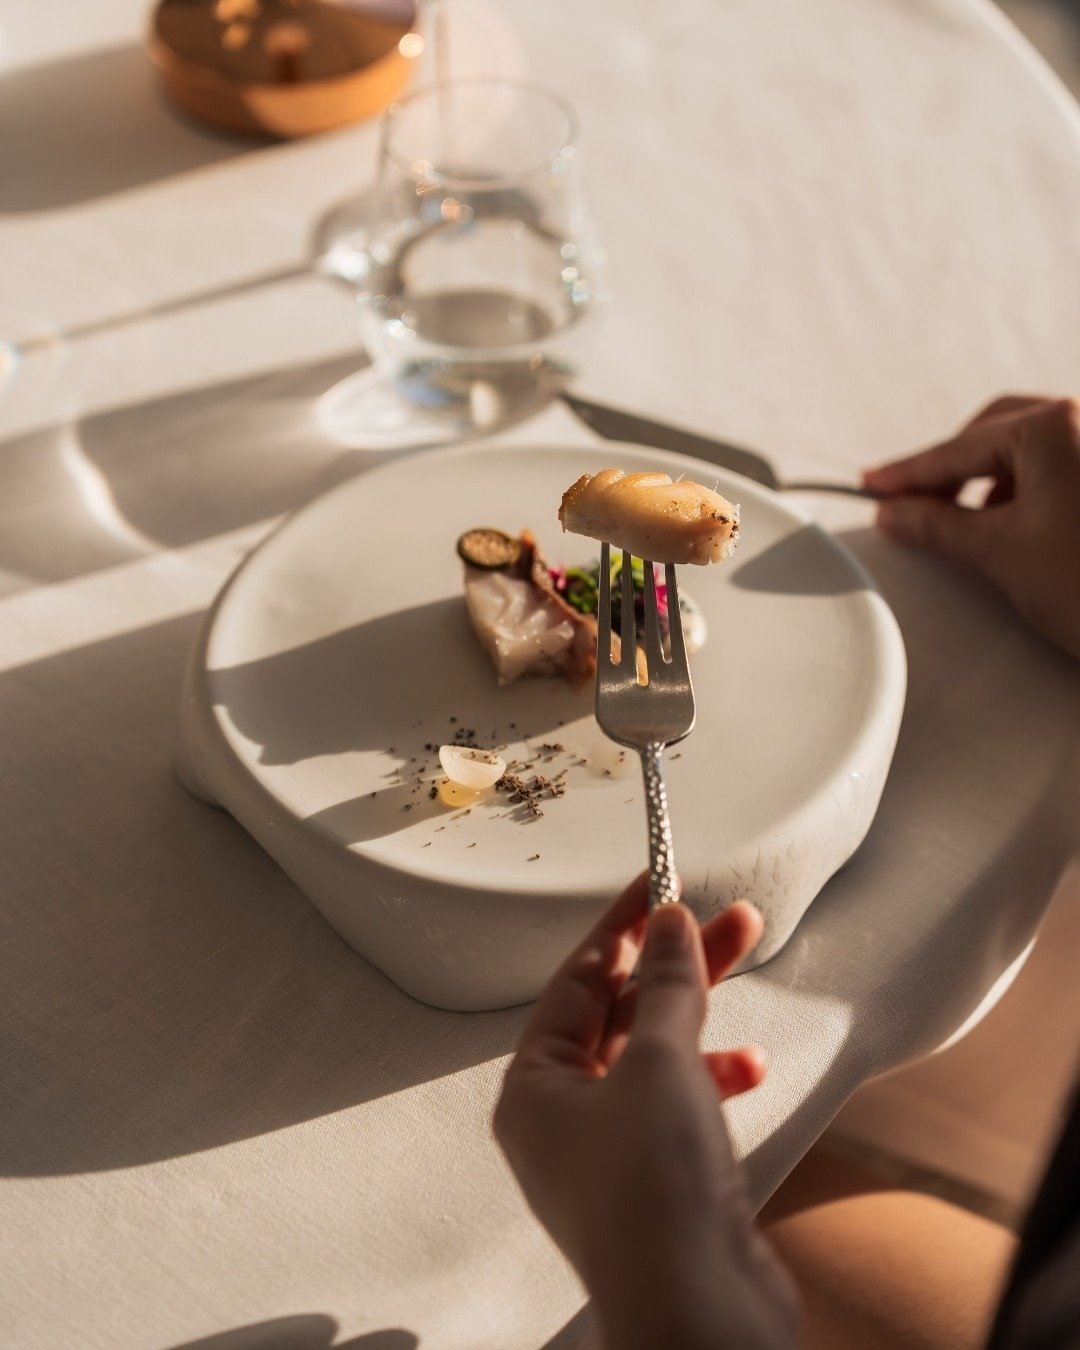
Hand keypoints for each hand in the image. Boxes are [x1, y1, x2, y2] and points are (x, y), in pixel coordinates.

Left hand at [493, 876, 799, 1349]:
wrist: (700, 1316)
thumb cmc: (653, 1196)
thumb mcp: (658, 1062)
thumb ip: (666, 987)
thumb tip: (668, 926)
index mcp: (533, 1088)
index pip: (576, 982)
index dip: (621, 927)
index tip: (657, 884)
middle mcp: (563, 1119)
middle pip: (619, 1012)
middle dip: (673, 962)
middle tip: (722, 915)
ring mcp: (613, 1152)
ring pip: (655, 1053)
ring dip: (701, 1009)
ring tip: (747, 955)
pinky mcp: (661, 1179)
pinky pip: (683, 1103)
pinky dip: (715, 1075)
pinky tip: (748, 1062)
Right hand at [863, 396, 1079, 659]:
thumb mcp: (1001, 552)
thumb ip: (937, 523)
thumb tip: (894, 511)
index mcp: (1054, 426)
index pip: (960, 448)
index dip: (909, 473)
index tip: (873, 486)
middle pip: (999, 431)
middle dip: (955, 468)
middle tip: (915, 505)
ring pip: (1035, 446)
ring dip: (995, 478)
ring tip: (972, 524)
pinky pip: (1064, 463)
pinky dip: (1032, 486)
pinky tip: (1021, 524)